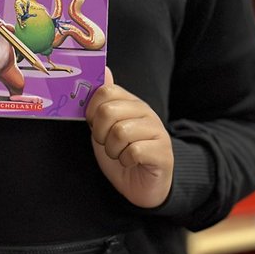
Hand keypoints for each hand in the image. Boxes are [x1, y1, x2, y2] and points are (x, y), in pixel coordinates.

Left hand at [85, 68, 173, 209]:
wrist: (142, 185)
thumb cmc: (122, 153)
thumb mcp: (105, 126)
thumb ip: (102, 101)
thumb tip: (104, 68)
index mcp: (130, 102)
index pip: (104, 91)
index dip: (91, 111)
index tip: (94, 126)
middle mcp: (145, 112)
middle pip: (108, 112)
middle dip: (100, 133)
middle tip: (106, 143)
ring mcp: (157, 131)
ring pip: (119, 132)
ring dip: (112, 150)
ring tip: (119, 154)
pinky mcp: (162, 152)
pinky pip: (134, 151)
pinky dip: (125, 160)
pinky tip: (131, 162)